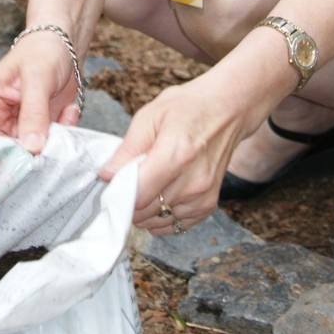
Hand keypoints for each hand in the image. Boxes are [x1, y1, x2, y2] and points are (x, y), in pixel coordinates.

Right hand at [0, 34, 80, 152]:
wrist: (65, 46)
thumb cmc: (43, 51)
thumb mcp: (37, 78)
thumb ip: (34, 112)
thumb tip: (31, 148)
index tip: (11, 169)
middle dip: (23, 156)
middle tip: (45, 153)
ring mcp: (16, 128)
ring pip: (26, 155)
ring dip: (47, 146)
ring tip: (62, 120)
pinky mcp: (36, 132)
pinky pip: (46, 148)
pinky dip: (61, 136)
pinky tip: (68, 112)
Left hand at [101, 71, 261, 233]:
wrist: (227, 110)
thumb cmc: (187, 108)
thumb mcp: (149, 116)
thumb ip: (127, 150)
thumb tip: (107, 176)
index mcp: (178, 154)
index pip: (139, 193)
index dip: (118, 190)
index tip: (111, 180)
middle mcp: (194, 182)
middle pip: (145, 211)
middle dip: (127, 199)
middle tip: (126, 178)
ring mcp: (203, 197)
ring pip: (156, 221)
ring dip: (143, 209)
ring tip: (145, 182)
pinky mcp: (208, 206)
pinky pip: (173, 225)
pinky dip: (160, 215)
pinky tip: (160, 193)